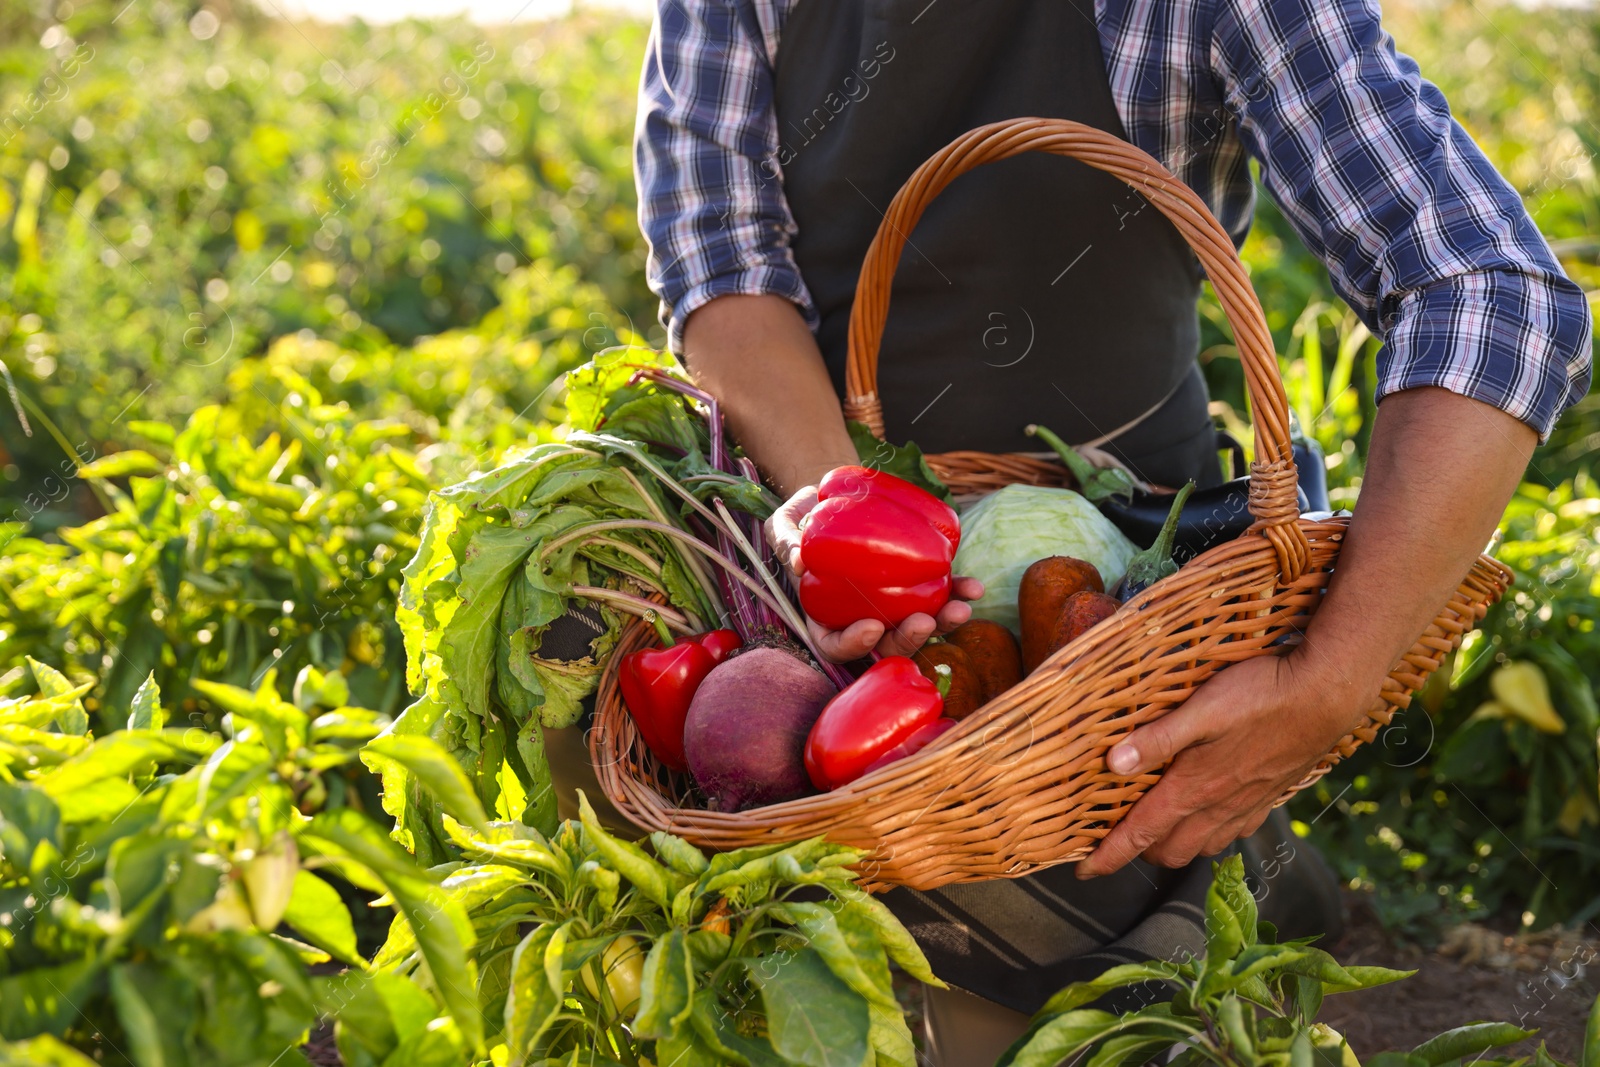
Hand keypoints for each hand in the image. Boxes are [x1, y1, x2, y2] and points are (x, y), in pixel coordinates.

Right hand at [765, 484, 982, 661]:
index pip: (836, 646)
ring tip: (962, 606)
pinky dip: (955, 594)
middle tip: (925, 620)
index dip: (854, 645)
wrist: (832, 502)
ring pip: (916, 627)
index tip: (873, 626)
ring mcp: (889, 607)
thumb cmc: (802, 521)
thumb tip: (799, 561)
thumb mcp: (784, 527)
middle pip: (885, 645)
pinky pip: (935, 596)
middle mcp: (860, 621)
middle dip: (909, 639)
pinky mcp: (912, 587)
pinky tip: (972, 588)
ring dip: (942, 623)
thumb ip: (787, 542)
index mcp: (825, 619)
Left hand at [1075, 649, 1379, 877]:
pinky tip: (1210, 814)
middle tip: (1119, 836)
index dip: (1109, 856)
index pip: (1141, 834)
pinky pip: (1235, 831)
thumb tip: (1112, 764)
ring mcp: (1248, 804)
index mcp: (1194, 788)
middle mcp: (1219, 806)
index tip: (1083, 873)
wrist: (1326, 695)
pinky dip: (1213, 834)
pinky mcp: (1270, 796)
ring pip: (1203, 846)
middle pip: (1170, 851)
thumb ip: (1157, 739)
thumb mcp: (1201, 710)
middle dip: (1141, 852)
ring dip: (1177, 845)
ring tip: (1159, 828)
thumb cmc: (1260, 695)